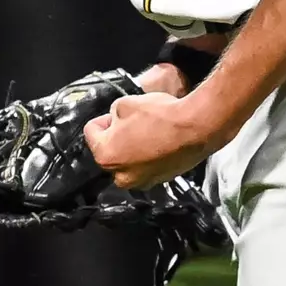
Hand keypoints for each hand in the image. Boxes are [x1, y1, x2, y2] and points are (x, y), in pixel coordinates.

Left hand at [83, 91, 226, 190]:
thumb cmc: (160, 116)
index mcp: (106, 155)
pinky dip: (149, 155)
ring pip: (128, 160)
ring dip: (133, 147)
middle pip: (109, 150)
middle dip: (117, 136)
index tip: (116, 114)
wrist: (195, 128)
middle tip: (133, 121)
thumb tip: (115, 119)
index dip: (103, 119)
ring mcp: (142, 181)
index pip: (91, 132)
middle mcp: (120, 176)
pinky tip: (160, 140)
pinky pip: (146, 166)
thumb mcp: (125, 103)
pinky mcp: (160, 181)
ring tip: (149, 130)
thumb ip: (113, 113)